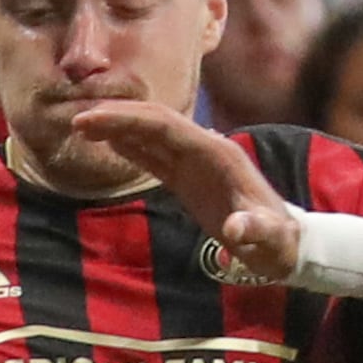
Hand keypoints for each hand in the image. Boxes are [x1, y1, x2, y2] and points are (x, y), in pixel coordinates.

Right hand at [72, 100, 301, 280]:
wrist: (285, 245)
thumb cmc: (277, 243)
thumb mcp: (270, 241)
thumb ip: (255, 232)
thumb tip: (237, 229)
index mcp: (216, 154)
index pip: (165, 125)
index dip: (128, 120)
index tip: (93, 120)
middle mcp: (204, 149)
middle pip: (154, 122)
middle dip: (116, 117)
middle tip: (76, 122)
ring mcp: (195, 162)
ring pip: (151, 134)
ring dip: (118, 128)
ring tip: (81, 127)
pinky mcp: (188, 178)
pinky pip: (154, 155)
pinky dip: (130, 146)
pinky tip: (107, 142)